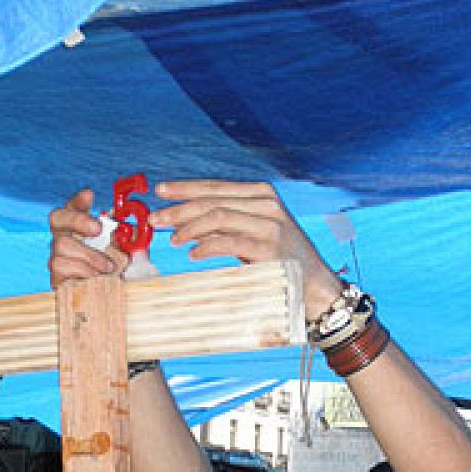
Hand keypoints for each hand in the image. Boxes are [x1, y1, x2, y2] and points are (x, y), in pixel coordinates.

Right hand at [49, 189, 131, 288]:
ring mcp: (57, 256)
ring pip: (62, 244)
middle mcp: (64, 237)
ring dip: (88, 254)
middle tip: (98, 230)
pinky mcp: (56, 276)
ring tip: (107, 267)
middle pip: (57, 217)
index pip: (72, 206)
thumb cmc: (116, 272)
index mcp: (80, 228)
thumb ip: (130, 239)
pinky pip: (61, 266)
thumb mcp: (127, 252)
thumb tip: (138, 228)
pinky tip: (94, 277)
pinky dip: (81, 270)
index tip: (90, 195)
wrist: (109, 303)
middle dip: (78, 220)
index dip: (78, 200)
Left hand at [147, 180, 343, 320]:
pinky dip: (206, 247)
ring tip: (173, 239)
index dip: (185, 188)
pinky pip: (228, 242)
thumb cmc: (281, 258)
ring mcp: (269, 224)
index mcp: (261, 194)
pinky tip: (193, 254)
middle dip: (179, 209)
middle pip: (212, 200)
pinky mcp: (269, 247)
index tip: (160, 191)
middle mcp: (266, 204)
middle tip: (156, 219)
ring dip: (189, 228)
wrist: (315, 284)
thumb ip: (227, 221)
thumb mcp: (255, 231)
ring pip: (217, 216)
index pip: (216, 186)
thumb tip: (186, 219)